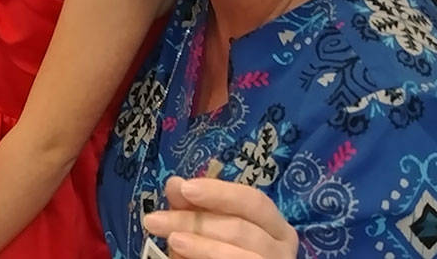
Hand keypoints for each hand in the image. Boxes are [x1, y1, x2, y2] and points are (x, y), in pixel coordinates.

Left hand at [142, 175, 297, 258]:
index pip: (253, 201)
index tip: (185, 187)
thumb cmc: (222, 252)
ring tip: (172, 240)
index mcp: (274, 226)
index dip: (220, 192)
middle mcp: (280, 248)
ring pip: (240, 254)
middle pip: (240, 227)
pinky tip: (181, 255)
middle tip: (155, 220)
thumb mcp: (206, 231)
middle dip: (194, 221)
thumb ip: (193, 209)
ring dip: (202, 245)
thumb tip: (174, 184)